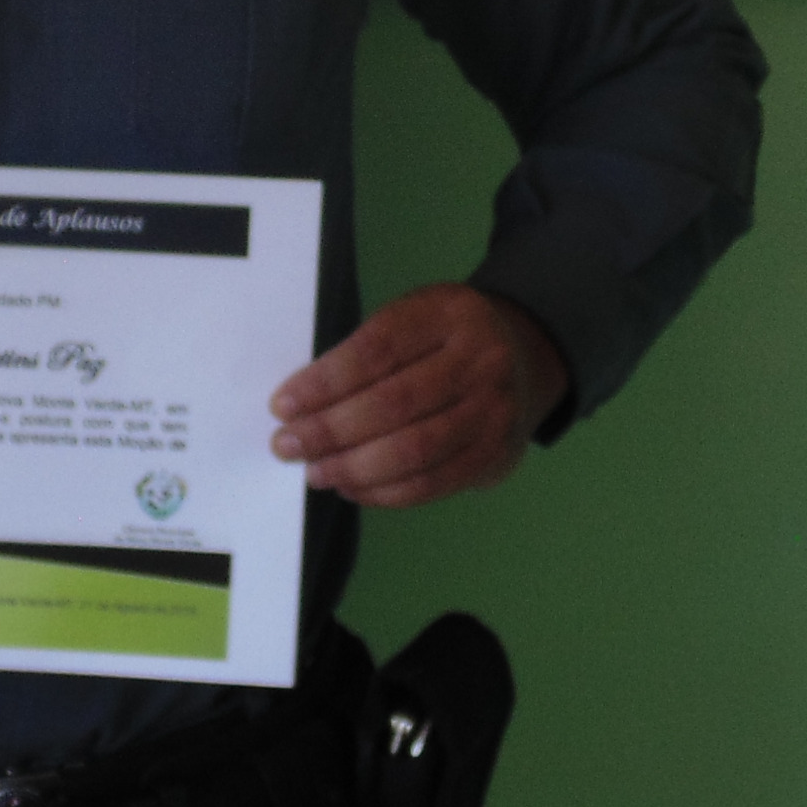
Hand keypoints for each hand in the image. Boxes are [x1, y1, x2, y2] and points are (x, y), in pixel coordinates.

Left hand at [268, 283, 569, 508]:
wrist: (524, 354)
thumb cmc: (443, 337)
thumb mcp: (412, 318)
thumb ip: (366, 353)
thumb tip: (302, 407)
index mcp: (448, 313)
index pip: (378, 350)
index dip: (325, 381)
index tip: (283, 405)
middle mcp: (480, 359)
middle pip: (395, 403)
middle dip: (331, 431)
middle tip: (288, 446)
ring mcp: (494, 409)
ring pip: (415, 450)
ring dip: (354, 468)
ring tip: (316, 472)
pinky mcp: (496, 453)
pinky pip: (433, 483)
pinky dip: (385, 493)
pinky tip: (352, 487)